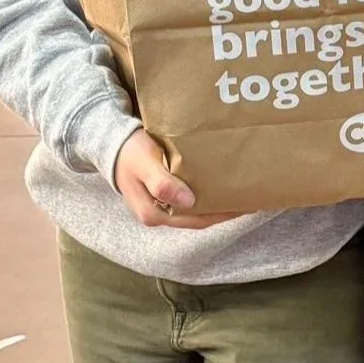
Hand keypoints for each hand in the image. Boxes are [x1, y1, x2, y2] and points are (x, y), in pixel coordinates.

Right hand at [113, 129, 236, 229]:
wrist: (111, 142)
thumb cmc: (128, 152)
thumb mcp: (143, 164)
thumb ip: (161, 183)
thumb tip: (188, 201)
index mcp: (154, 214)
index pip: (197, 219)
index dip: (223, 214)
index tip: (245, 204)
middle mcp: (160, 215)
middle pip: (201, 217)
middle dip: (226, 210)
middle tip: (252, 197)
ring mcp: (163, 206)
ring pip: (198, 209)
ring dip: (219, 203)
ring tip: (242, 192)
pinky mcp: (166, 194)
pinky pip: (192, 198)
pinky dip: (208, 193)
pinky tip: (222, 184)